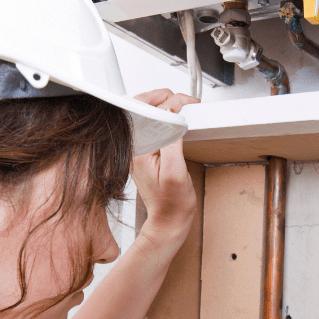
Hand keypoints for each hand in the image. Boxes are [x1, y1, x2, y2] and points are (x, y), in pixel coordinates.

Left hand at [131, 90, 199, 246]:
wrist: (170, 219)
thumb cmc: (173, 202)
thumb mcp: (176, 172)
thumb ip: (173, 142)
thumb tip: (173, 116)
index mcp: (138, 151)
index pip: (146, 113)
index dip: (165, 101)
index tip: (184, 103)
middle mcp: (135, 149)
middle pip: (141, 109)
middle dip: (162, 98)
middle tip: (183, 101)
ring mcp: (139, 150)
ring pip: (146, 116)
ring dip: (163, 106)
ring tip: (181, 106)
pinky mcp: (147, 152)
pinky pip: (151, 127)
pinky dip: (164, 118)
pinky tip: (175, 119)